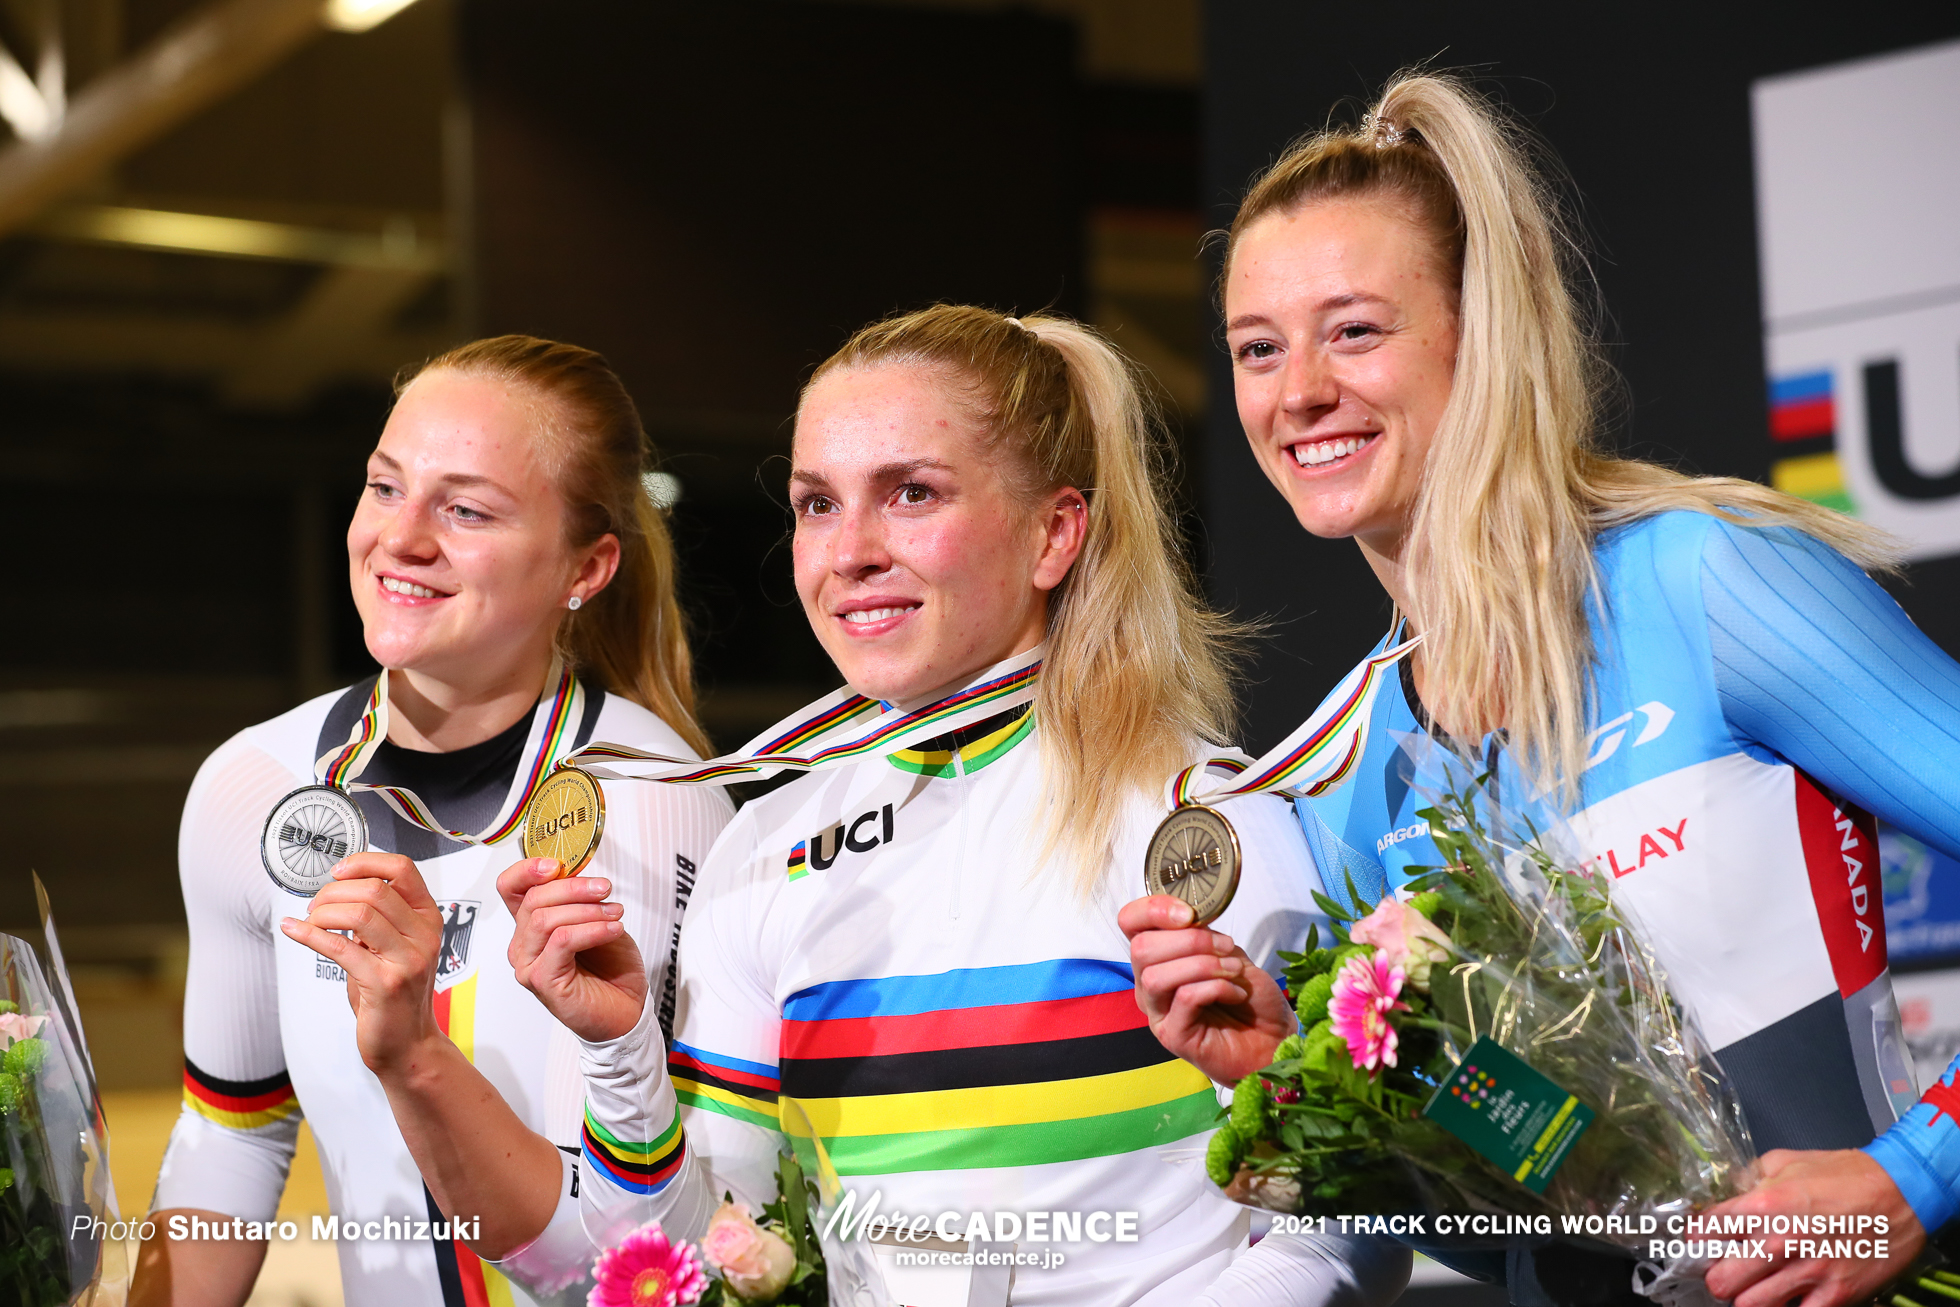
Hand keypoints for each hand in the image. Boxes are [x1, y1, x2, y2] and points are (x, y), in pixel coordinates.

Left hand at [279, 852, 448, 1077]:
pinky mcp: (385, 983)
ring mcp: (407, 959)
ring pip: (360, 913)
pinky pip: (340, 947)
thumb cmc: (395, 992)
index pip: (403, 869)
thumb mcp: (396, 945)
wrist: (407, 1042)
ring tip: (310, 921)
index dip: (365, 862)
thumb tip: (340, 885)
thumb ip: (380, 916)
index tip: (338, 871)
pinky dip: (309, 935)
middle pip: (375, 889)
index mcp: (427, 918)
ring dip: (322, 913)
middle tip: (315, 905)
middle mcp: (423, 935)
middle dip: (334, 891)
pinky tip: (294, 930)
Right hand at [497, 857, 645, 1041]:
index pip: (511, 889)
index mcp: (531, 925)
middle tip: (604, 889)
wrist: (627, 1009)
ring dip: (586, 910)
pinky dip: (592, 930)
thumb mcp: (597, 920)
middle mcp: (524, 944)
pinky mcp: (543, 981)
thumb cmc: (611, 968)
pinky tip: (613, 930)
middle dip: (573, 887)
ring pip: (545, 919)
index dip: (527, 870)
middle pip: (533, 900)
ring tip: (615, 914)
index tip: (556, 864)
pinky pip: (562, 941)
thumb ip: (579, 899)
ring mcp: (529, 965)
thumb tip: (577, 872)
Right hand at [1119, 894, 1293, 1084]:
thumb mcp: (1226, 951)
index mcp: (1157, 958)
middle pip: (1141, 948)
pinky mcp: (1172, 1036)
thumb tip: (1189, 915)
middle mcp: (1148, 985)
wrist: (1273, 1037)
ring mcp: (1157, 1012)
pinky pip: (1185, 998)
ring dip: (1203, 965)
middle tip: (1226, 948)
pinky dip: (1216, 987)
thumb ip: (1202, 933)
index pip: (1130, 922)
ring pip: (1157, 975)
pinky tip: (1235, 993)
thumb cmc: (1249, 996)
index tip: (1188, 913)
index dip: (1152, 909)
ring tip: (1233, 971)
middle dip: (1190, 940)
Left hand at [1703, 1148, 1922, 1306]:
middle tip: (1725, 1269)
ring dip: (1746, 1298)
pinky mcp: (1835, 1295)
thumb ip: (1749, 1177)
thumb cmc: (1846, 1174)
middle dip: (1717, 1276)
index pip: (1704, 1232)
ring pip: (1748, 1305)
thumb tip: (1728, 1191)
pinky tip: (1786, 1298)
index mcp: (1762, 1206)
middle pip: (1719, 1280)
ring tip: (1753, 1287)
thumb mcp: (1786, 1161)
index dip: (1697, 1238)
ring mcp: (1807, 1273)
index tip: (1701, 1241)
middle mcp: (1778, 1242)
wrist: (1902, 1194)